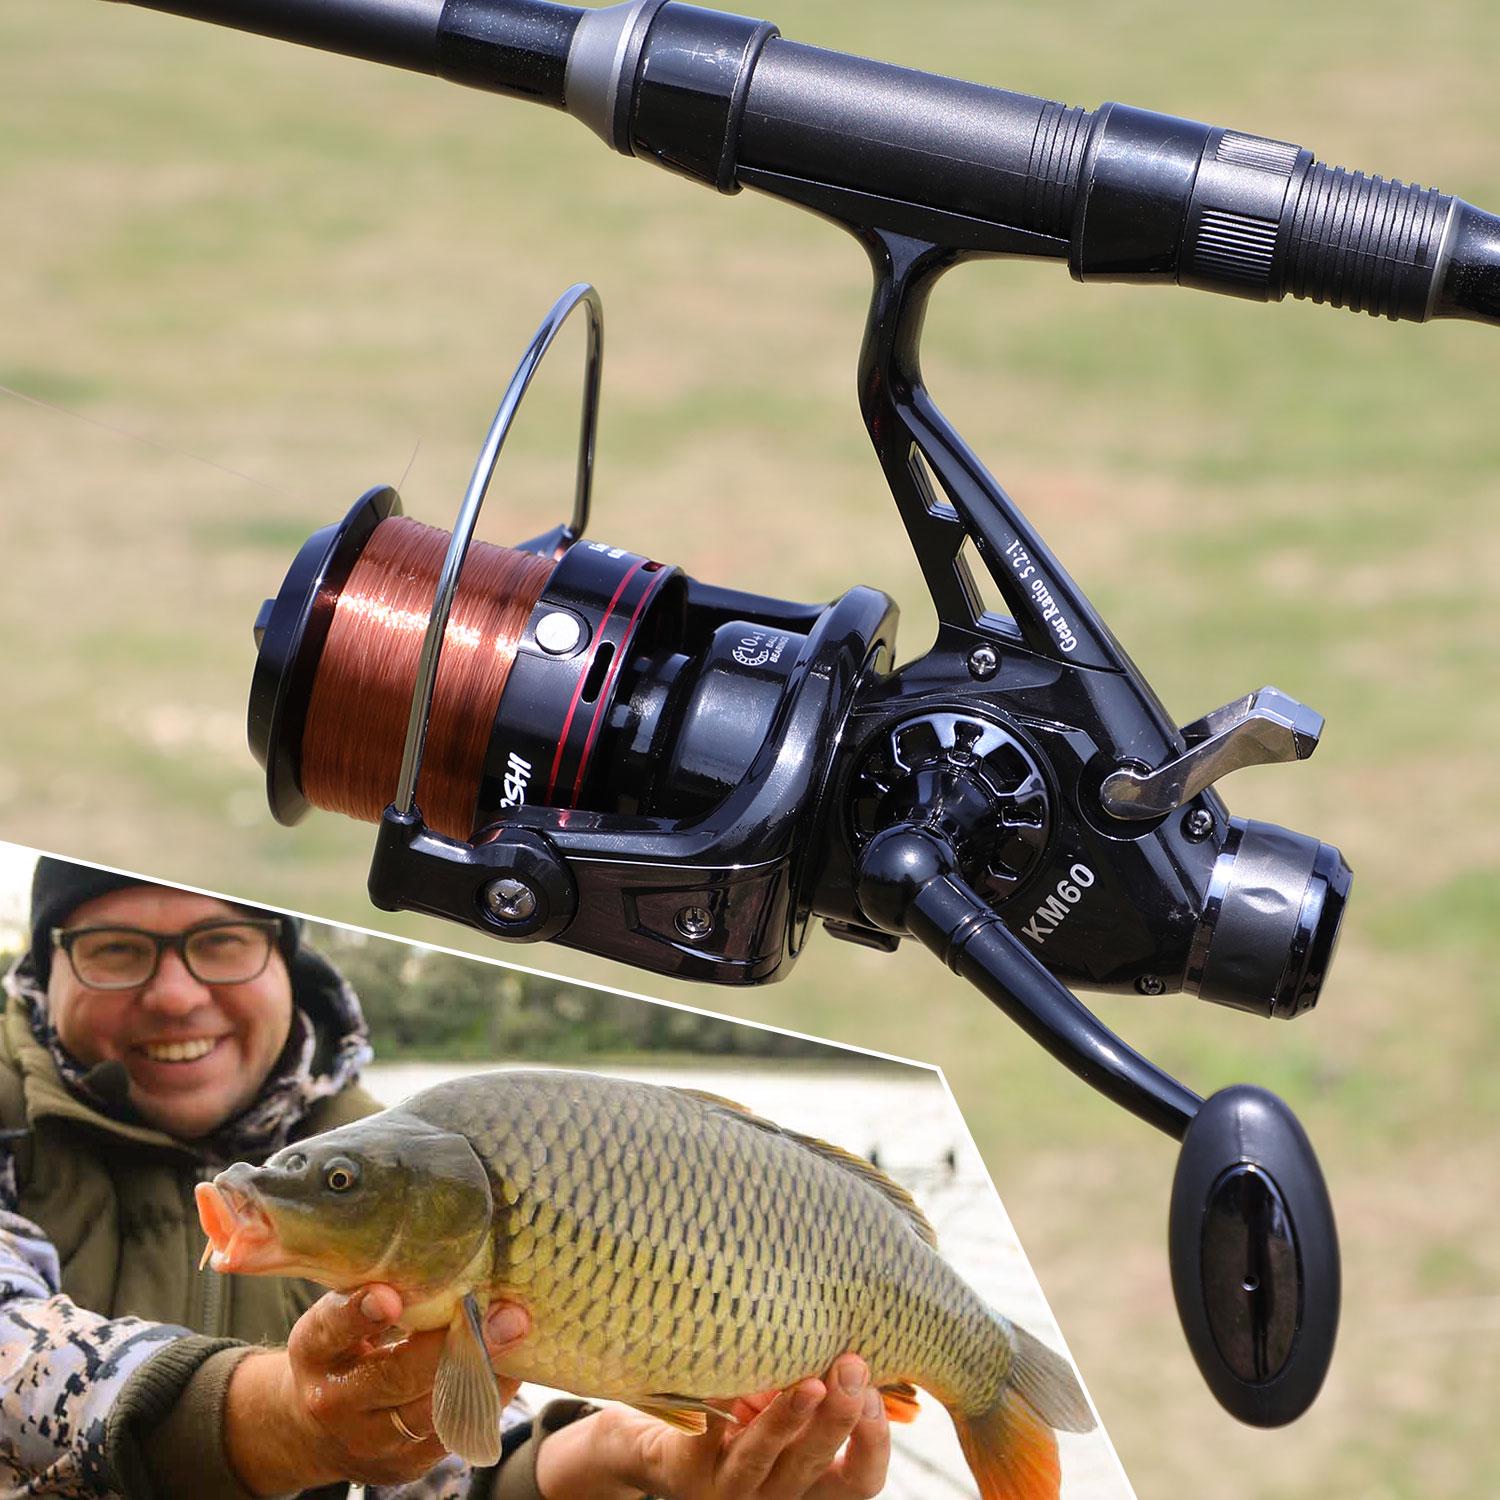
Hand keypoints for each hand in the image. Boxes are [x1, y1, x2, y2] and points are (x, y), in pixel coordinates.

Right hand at [224, 1285, 532, 1494]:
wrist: (314, 1427)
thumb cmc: (343, 1346)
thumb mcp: (340, 1313)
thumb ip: (375, 1286)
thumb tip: (440, 1244)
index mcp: (314, 1351)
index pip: (332, 1329)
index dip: (360, 1312)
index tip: (390, 1296)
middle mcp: (336, 1401)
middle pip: (397, 1376)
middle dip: (456, 1343)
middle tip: (505, 1314)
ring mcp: (369, 1440)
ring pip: (433, 1410)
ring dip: (484, 1372)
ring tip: (517, 1336)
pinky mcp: (402, 1465)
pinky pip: (453, 1432)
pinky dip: (486, 1397)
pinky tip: (511, 1366)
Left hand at [534, 1354, 890, 1499]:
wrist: (665, 1450)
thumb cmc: (745, 1420)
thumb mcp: (790, 1413)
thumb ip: (822, 1389)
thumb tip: (867, 1339)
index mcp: (811, 1483)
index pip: (860, 1481)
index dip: (873, 1441)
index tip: (874, 1392)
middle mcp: (775, 1494)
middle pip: (814, 1464)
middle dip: (838, 1416)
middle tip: (851, 1366)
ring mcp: (729, 1486)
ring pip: (761, 1456)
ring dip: (787, 1419)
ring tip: (807, 1382)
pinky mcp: (687, 1469)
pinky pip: (703, 1437)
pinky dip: (715, 1406)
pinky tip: (725, 1375)